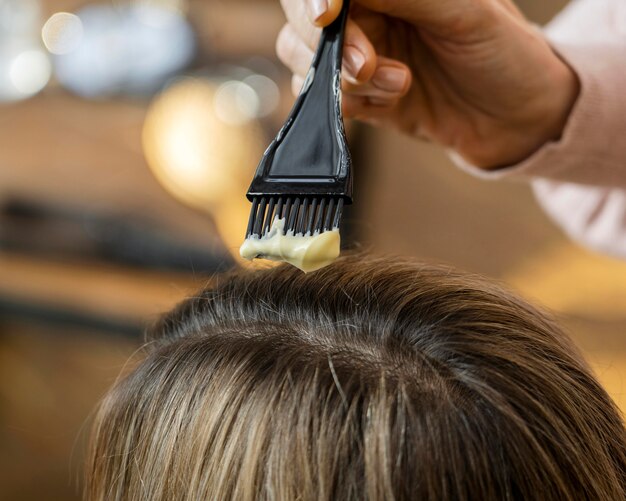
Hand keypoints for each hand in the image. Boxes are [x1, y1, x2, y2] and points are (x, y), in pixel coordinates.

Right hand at [276, 0, 578, 167]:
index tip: (325, 14)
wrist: (516, 120)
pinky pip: (324, 99)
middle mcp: (371, 13)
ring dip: (345, 78)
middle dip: (332, 44)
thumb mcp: (465, 11)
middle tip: (366, 66)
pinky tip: (391, 100)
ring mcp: (360, 56)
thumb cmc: (504, 54)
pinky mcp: (360, 97)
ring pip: (306, 59)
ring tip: (398, 84)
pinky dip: (348, 103)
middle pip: (306, 19)